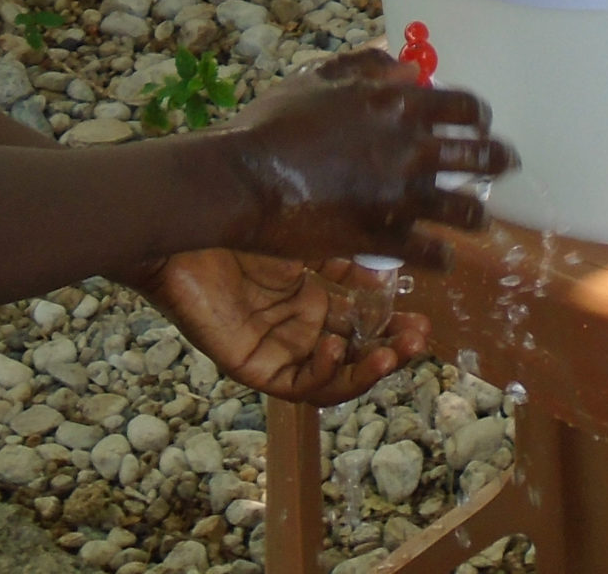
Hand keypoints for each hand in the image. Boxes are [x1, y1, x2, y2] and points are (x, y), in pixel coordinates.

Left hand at [140, 250, 430, 404]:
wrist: (185, 225)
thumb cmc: (238, 221)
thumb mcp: (306, 237)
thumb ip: (346, 258)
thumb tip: (393, 271)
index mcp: (310, 294)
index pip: (361, 320)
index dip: (392, 323)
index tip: (422, 316)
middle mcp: (296, 325)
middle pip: (353, 351)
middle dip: (391, 350)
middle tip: (418, 338)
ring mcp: (275, 347)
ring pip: (332, 376)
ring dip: (367, 369)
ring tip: (390, 353)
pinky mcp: (252, 366)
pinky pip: (297, 385)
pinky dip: (324, 372)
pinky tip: (336, 345)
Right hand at [215, 51, 517, 265]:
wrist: (243, 180)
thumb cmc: (273, 124)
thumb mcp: (317, 79)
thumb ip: (365, 68)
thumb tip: (404, 65)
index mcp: (397, 105)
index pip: (466, 106)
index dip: (479, 116)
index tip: (479, 124)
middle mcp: (411, 148)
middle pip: (483, 156)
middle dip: (499, 160)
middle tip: (503, 164)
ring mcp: (402, 197)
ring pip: (469, 212)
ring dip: (477, 215)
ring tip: (476, 219)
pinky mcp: (386, 239)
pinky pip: (434, 255)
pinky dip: (442, 258)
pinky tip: (440, 257)